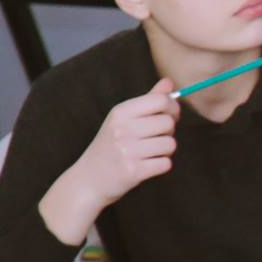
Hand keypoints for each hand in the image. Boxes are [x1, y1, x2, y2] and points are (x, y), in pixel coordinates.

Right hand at [73, 78, 179, 205]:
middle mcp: (122, 129)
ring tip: (148, 153)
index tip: (169, 116)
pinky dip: (160, 166)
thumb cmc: (110, 145)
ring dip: (164, 150)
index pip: (160, 101)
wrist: (88, 179)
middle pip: (168, 123)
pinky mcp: (133, 171)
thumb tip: (168, 81)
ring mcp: (127, 150)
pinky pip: (166, 164)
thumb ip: (148, 100)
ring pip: (170, 144)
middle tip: (153, 138)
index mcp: (120, 112)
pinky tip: (146, 165)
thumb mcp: (123, 119)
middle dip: (168, 132)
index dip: (173, 108)